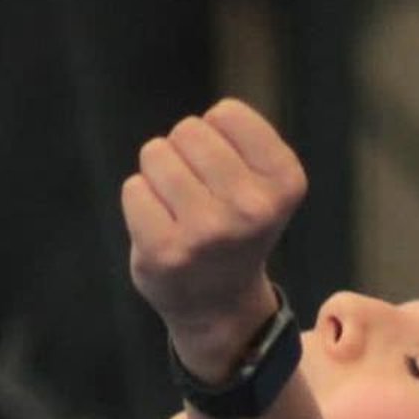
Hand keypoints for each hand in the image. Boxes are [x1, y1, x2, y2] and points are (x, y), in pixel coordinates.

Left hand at [121, 98, 306, 378]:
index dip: (218, 134)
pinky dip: (140, 202)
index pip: (226, 113)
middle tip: (199, 192)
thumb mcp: (265, 181)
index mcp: (285, 182)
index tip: (228, 172)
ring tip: (179, 208)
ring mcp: (207, 232)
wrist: (221, 306)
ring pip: (156, 153)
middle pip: (189, 130)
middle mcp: (252, 208)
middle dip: (185, 152)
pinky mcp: (165, 251)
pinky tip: (161, 228)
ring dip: (159, 174)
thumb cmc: (236, 226)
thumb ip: (243, 138)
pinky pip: (133, 188)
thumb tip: (196, 128)